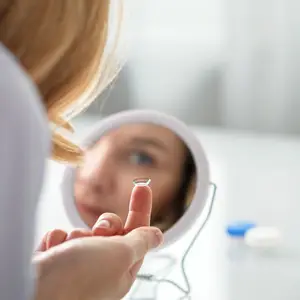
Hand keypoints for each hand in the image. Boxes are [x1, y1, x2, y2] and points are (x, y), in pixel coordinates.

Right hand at [34, 186, 162, 299]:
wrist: (32, 292)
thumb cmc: (78, 280)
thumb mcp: (119, 255)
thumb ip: (139, 241)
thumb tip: (157, 236)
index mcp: (121, 270)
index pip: (138, 234)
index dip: (141, 209)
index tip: (143, 187)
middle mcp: (100, 268)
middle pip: (111, 229)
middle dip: (105, 224)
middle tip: (100, 232)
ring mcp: (76, 264)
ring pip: (85, 230)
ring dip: (78, 235)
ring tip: (69, 250)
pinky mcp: (55, 259)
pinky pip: (62, 236)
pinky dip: (58, 240)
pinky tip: (53, 252)